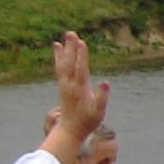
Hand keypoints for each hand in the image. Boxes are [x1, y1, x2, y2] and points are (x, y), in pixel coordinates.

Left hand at [49, 32, 108, 146]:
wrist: (70, 130)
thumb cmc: (87, 121)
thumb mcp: (99, 111)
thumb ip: (102, 97)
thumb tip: (106, 82)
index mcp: (80, 89)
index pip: (81, 69)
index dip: (81, 55)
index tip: (81, 42)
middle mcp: (70, 85)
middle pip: (69, 63)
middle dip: (70, 48)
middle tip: (70, 33)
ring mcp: (64, 85)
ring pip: (62, 65)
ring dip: (63, 51)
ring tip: (62, 39)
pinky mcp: (62, 86)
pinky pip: (59, 69)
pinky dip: (58, 59)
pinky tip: (57, 51)